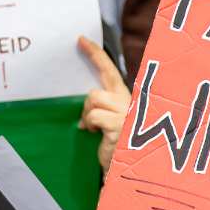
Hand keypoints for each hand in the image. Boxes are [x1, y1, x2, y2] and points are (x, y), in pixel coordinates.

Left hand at [77, 36, 130, 172]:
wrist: (126, 170)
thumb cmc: (118, 147)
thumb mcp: (110, 123)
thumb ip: (102, 108)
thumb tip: (85, 105)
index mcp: (126, 99)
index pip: (110, 72)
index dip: (96, 55)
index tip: (81, 40)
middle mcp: (129, 103)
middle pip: (97, 91)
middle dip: (88, 105)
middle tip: (87, 122)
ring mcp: (125, 114)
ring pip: (94, 100)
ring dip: (88, 117)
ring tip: (93, 130)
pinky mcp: (119, 127)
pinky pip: (94, 117)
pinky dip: (90, 125)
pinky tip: (94, 135)